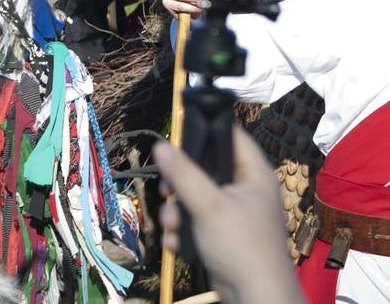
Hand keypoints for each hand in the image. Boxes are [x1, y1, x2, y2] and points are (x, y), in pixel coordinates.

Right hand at [154, 129, 303, 303]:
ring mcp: (234, 213)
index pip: (230, 136)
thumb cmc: (240, 244)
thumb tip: (160, 145)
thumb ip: (183, 174)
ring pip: (195, 197)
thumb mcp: (208, 204)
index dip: (205, 129)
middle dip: (180, 183)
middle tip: (167, 190)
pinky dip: (184, 230)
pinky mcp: (223, 234)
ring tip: (172, 225)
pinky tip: (177, 242)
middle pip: (204, 168)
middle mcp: (246, 190)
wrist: (255, 297)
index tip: (176, 134)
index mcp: (254, 174)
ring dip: (177, 211)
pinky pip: (196, 221)